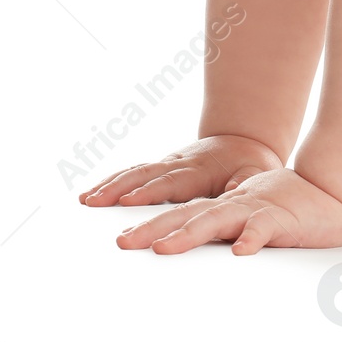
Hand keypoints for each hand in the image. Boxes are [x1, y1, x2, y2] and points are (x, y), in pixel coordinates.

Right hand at [79, 133, 283, 207]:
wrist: (244, 139)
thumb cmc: (250, 162)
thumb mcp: (255, 171)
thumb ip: (245, 180)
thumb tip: (236, 189)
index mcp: (199, 169)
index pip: (170, 181)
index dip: (149, 191)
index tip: (128, 200)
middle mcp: (178, 163)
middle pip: (144, 176)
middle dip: (118, 191)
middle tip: (94, 203)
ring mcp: (167, 163)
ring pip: (134, 171)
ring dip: (109, 185)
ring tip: (85, 200)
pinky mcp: (161, 167)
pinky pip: (133, 173)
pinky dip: (112, 182)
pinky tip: (91, 195)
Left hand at [115, 167, 341, 253]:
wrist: (334, 193)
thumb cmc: (293, 208)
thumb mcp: (252, 218)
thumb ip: (227, 227)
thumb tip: (197, 243)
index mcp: (226, 205)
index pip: (183, 213)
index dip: (151, 223)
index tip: (120, 237)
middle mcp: (235, 204)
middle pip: (188, 215)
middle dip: (153, 228)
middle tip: (122, 242)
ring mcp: (257, 209)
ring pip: (218, 219)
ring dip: (189, 233)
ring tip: (163, 248)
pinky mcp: (282, 218)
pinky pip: (265, 229)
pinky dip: (252, 238)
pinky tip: (241, 252)